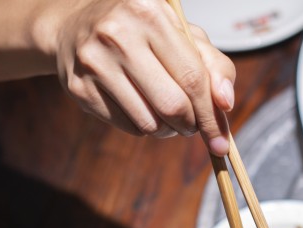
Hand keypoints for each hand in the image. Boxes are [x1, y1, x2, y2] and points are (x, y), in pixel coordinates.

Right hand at [49, 0, 235, 153]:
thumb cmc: (141, 31)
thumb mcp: (180, 34)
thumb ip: (212, 65)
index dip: (210, 114)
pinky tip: (140, 107)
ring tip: (165, 113)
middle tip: (192, 126)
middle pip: (172, 105)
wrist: (76, 28)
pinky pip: (127, 126)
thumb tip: (225, 103)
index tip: (221, 139)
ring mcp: (94, 62)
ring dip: (167, 129)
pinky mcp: (79, 89)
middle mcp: (117, 33)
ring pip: (149, 123)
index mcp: (149, 12)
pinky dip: (143, 126)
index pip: (192, 77)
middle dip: (190, 125)